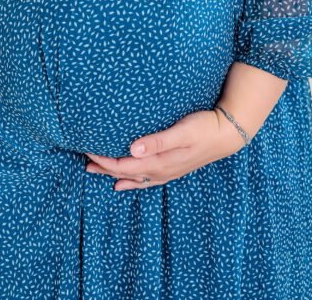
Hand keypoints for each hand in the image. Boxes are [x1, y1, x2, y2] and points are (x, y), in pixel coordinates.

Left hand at [84, 108, 246, 190]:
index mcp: (159, 161)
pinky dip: (132, 182)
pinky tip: (124, 183)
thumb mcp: (182, 131)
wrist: (226, 133)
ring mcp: (167, 171)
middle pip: (126, 173)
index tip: (88, 152)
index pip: (124, 165)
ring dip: (115, 175)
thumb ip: (158, 141)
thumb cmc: (203, 127)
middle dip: (105, 168)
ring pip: (134, 177)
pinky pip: (146, 179)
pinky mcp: (172, 167)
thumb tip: (132, 149)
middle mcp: (161, 170)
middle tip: (85, 162)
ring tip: (96, 172)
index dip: (105, 161)